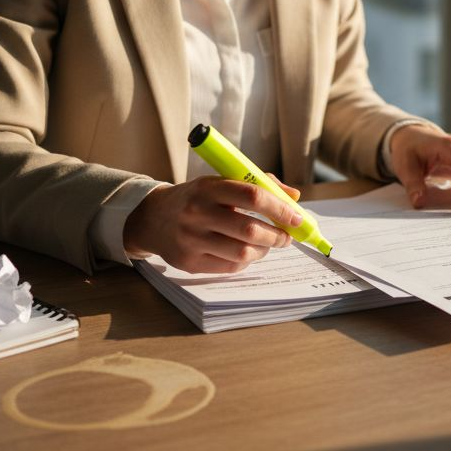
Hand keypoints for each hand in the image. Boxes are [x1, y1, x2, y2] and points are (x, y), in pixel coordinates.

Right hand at [122, 174, 302, 273]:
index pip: (252, 196)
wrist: (153, 218)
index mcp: (209, 188)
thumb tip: (294, 197)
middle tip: (286, 236)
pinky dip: (245, 262)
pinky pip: (229, 268)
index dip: (280, 208)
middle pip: (250, 229)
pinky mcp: (189, 262)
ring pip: (242, 253)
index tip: (296, 217)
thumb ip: (258, 185)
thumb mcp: (220, 183)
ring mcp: (191, 240)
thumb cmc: (196, 198)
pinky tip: (245, 253)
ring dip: (263, 251)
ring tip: (267, 245)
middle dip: (277, 236)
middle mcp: (198, 213)